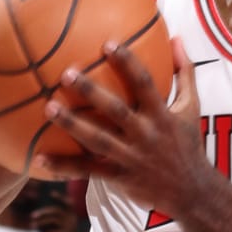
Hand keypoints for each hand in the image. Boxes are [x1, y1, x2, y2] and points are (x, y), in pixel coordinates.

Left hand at [44, 35, 202, 210]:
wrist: (192, 192)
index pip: (144, 84)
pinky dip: (63, 167)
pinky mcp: (119, 177)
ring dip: (72, 124)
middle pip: (116, 110)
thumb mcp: (192, 107)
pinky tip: (39, 159)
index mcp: (161, 115)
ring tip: (49, 108)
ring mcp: (131, 157)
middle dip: (91, 92)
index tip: (108, 44)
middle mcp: (145, 134)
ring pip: (97, 139)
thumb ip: (184, 73)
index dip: (127, 63)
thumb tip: (177, 38)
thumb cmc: (187, 144)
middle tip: (67, 73)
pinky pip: (88, 170)